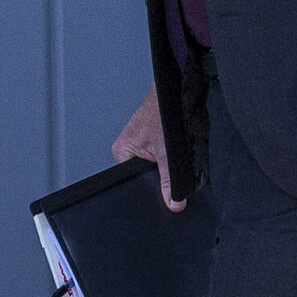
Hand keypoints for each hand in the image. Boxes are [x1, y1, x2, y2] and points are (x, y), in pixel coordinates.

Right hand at [111, 86, 185, 211]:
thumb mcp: (167, 155)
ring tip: (168, 148)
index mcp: (122, 152)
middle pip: (143, 173)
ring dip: (163, 161)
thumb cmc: (163, 114)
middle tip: (166, 161)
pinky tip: (172, 145)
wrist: (173, 93)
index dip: (149, 188)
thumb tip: (173, 203)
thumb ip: (169, 181)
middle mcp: (127, 147)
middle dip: (157, 174)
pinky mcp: (150, 134)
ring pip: (153, 162)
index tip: (161, 191)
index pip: (133, 181)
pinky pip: (158, 151)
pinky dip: (166, 151)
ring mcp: (139, 140)